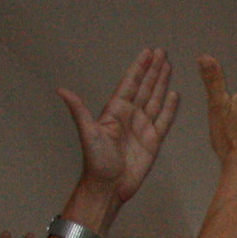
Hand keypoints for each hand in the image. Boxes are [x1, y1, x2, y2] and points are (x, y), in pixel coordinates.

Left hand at [59, 47, 179, 207]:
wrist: (109, 185)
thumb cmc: (97, 161)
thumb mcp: (88, 133)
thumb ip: (79, 110)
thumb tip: (62, 90)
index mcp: (116, 110)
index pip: (130, 83)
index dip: (139, 68)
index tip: (147, 53)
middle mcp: (130, 115)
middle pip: (145, 87)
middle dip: (153, 70)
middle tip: (161, 52)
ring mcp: (143, 127)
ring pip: (155, 99)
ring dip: (162, 83)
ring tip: (169, 66)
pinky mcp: (153, 140)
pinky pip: (164, 120)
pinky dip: (170, 107)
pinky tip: (174, 95)